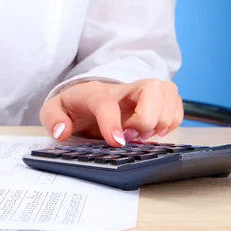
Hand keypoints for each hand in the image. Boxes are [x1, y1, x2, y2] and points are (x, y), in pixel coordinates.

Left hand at [40, 79, 183, 146]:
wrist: (86, 99)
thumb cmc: (74, 107)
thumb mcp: (53, 111)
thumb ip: (53, 119)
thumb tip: (63, 132)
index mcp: (95, 92)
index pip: (106, 102)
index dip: (112, 122)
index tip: (117, 142)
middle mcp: (123, 88)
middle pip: (151, 88)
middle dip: (147, 118)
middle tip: (133, 137)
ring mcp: (142, 91)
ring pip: (168, 92)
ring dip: (162, 120)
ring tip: (143, 136)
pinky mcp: (157, 98)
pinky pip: (177, 104)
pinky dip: (172, 121)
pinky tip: (154, 132)